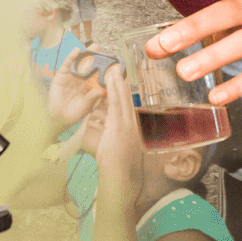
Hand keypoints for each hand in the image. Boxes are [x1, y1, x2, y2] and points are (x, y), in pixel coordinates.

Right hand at [47, 49, 106, 125]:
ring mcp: (71, 77)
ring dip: (85, 54)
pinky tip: (77, 51)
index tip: (112, 61)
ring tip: (93, 47)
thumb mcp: (86, 106)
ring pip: (79, 63)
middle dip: (95, 57)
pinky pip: (66, 65)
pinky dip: (71, 57)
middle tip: (102, 48)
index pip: (97, 74)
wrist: (59, 119)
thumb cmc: (74, 114)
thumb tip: (102, 90)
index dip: (103, 67)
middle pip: (89, 65)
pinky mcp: (61, 76)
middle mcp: (81, 79)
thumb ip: (92, 98)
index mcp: (89, 85)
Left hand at [92, 66, 146, 200]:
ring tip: (114, 66)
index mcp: (131, 126)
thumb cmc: (116, 164)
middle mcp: (132, 123)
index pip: (127, 104)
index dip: (124, 89)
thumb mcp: (116, 145)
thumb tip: (109, 125)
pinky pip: (117, 104)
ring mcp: (127, 124)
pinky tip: (111, 80)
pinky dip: (115, 90)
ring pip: (123, 97)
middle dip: (122, 81)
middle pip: (127, 97)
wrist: (120, 175)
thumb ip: (115, 133)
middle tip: (118, 65)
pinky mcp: (120, 126)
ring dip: (118, 81)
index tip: (121, 76)